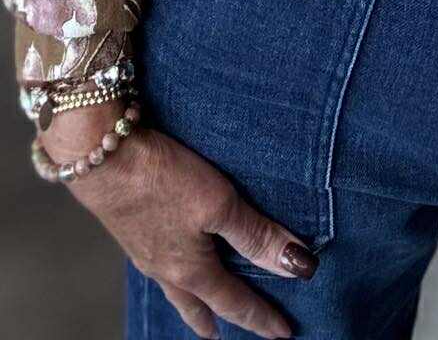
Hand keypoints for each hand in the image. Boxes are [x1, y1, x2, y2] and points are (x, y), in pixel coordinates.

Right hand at [39, 106, 317, 338]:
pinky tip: (172, 256)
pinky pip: (159, 265)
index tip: (284, 333)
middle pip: (197, 306)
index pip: (234, 303)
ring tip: (200, 307)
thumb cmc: (161, 179)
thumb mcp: (219, 204)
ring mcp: (144, 251)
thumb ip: (257, 235)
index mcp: (191, 270)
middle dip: (215, 321)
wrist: (99, 156)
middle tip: (225, 336)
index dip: (261, 317)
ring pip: (175, 288)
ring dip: (192, 302)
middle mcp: (166, 269)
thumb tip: (298, 267)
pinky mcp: (132, 229)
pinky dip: (174, 274)